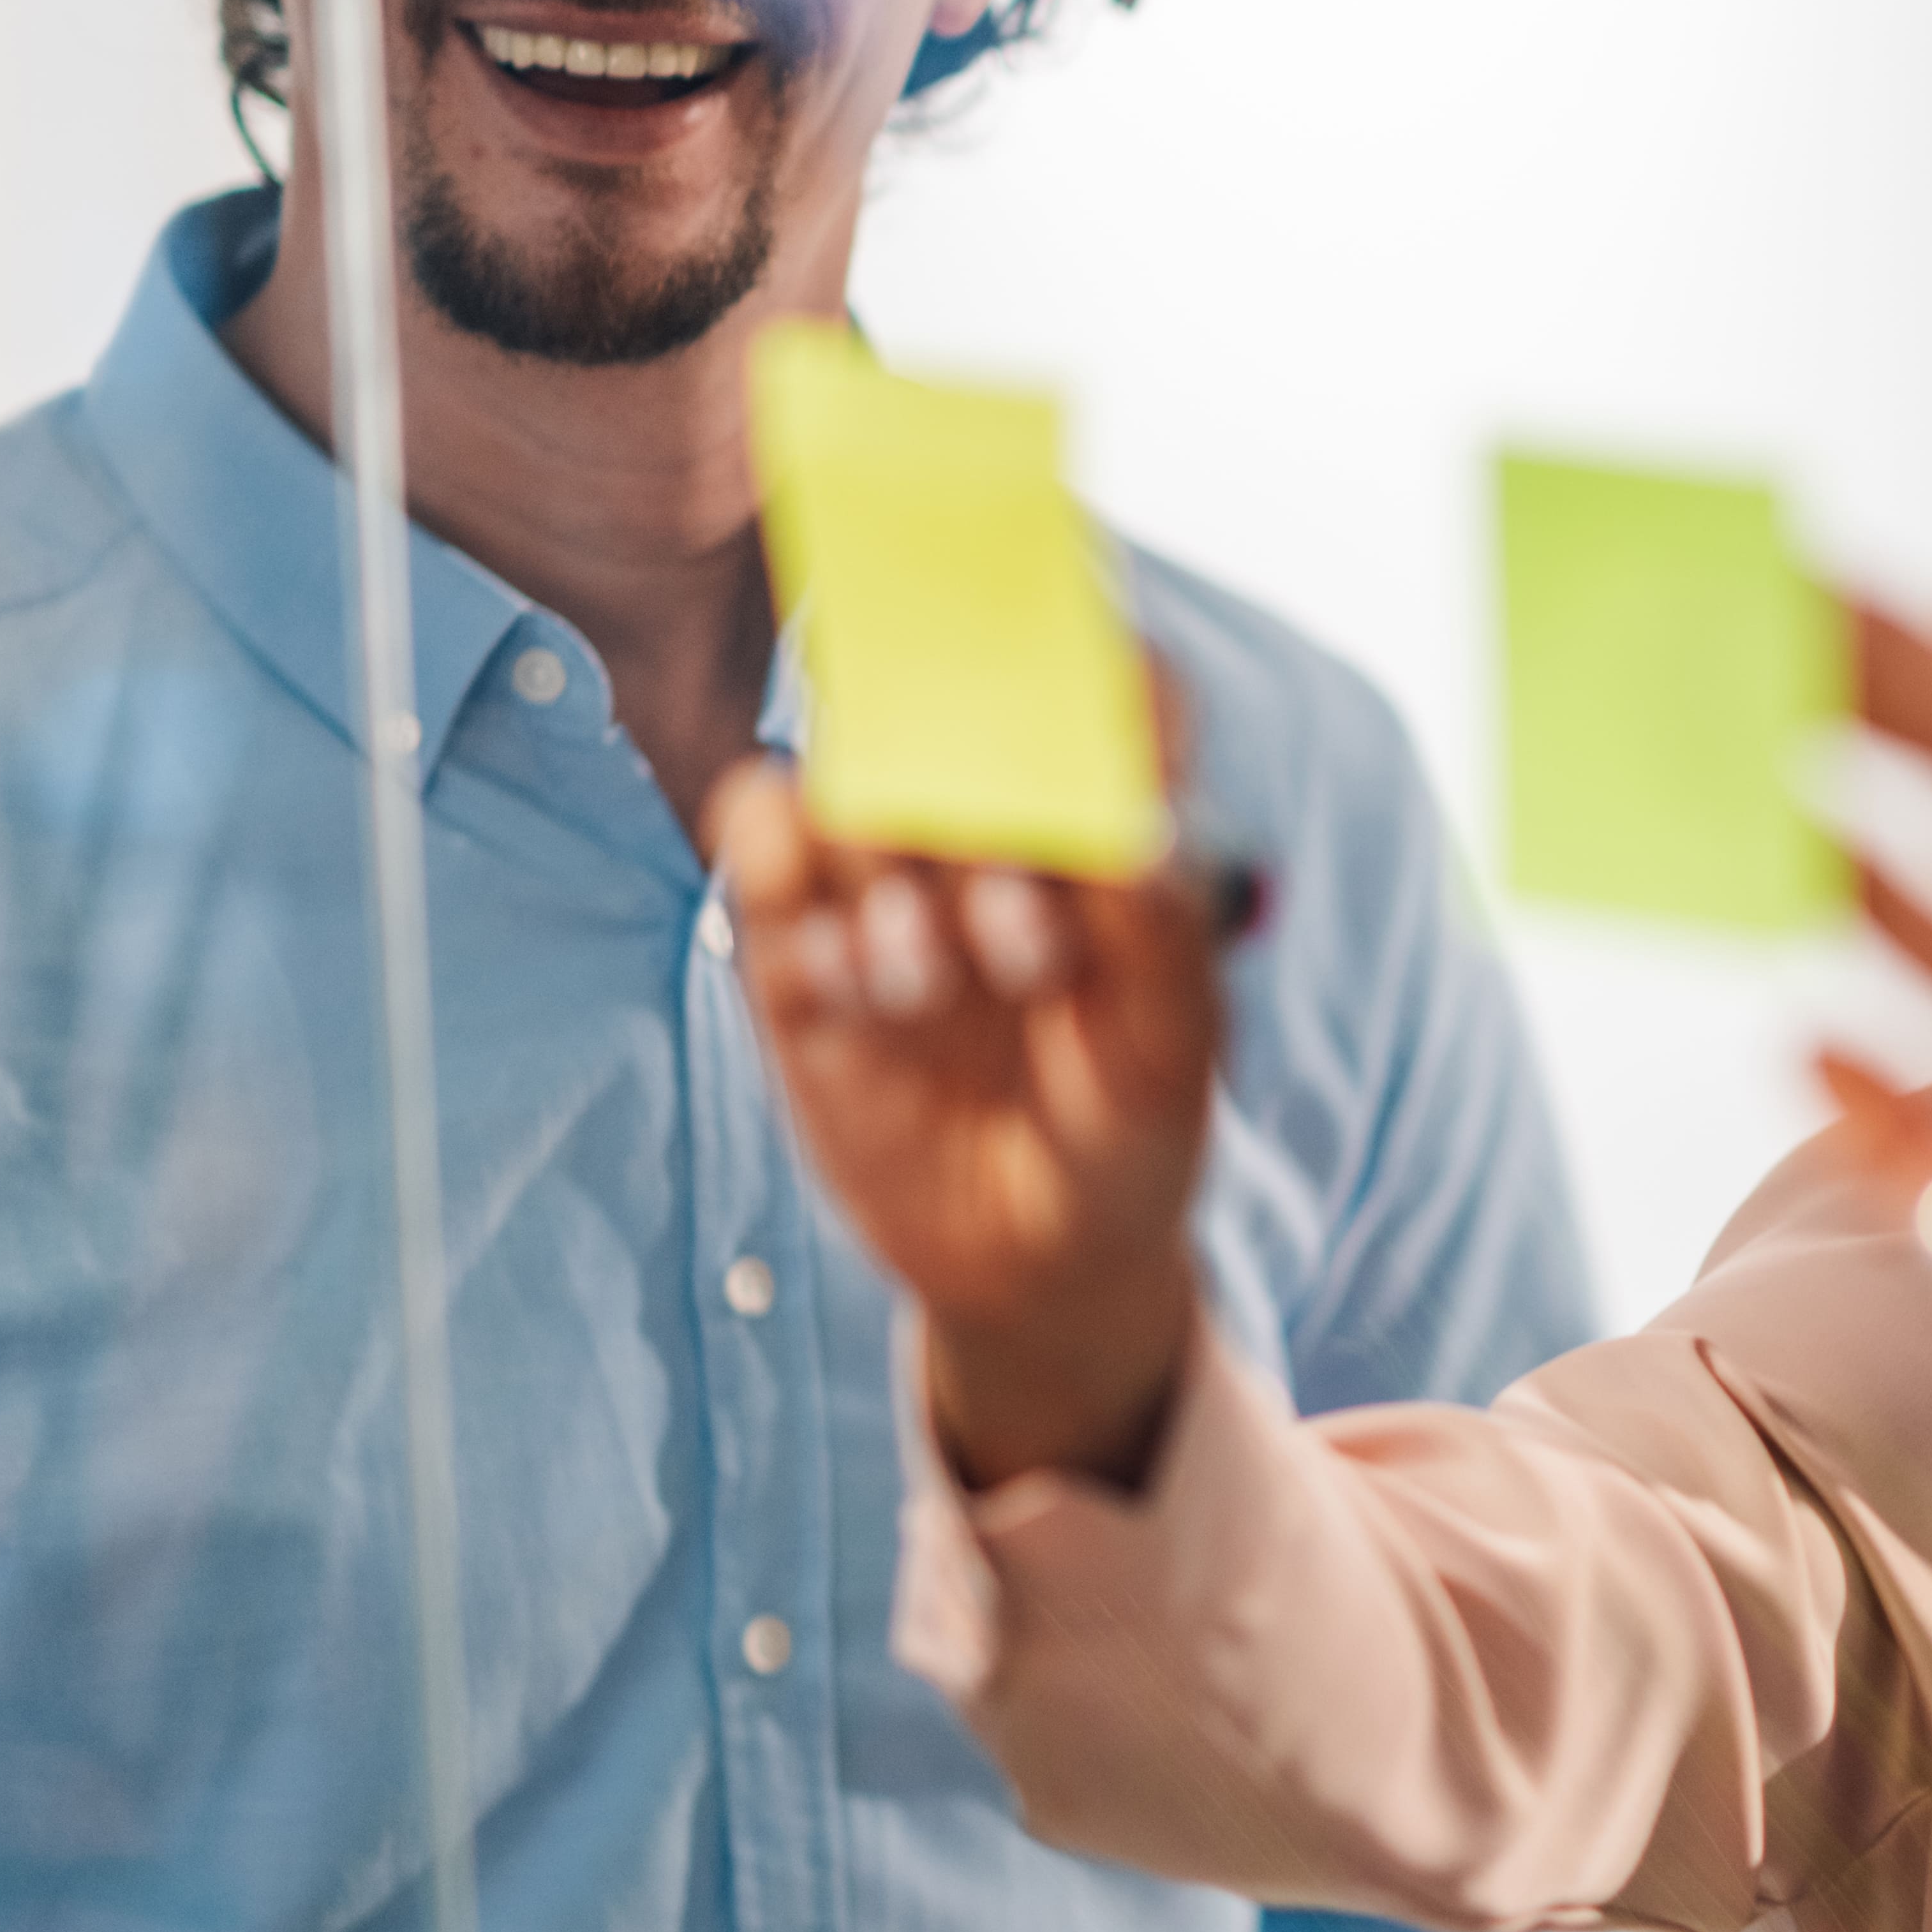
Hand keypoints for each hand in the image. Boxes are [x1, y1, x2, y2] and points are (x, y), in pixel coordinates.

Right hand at [710, 753, 1230, 1491]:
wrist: (1036, 1266)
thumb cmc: (1129, 1138)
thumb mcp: (1170, 1054)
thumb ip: (1160, 936)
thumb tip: (1133, 827)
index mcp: (1102, 831)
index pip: (1099, 696)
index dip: (1088, 665)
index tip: (1074, 695)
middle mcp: (990, 835)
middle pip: (947, 714)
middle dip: (964, 782)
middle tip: (1001, 899)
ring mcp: (890, 885)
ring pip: (846, 780)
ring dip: (882, 863)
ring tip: (929, 982)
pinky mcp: (801, 947)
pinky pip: (761, 852)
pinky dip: (782, 881)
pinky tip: (848, 988)